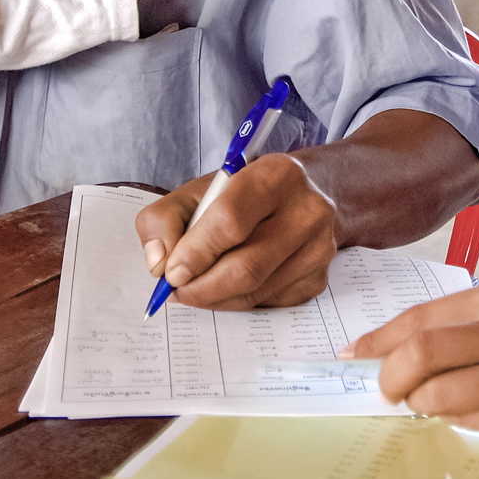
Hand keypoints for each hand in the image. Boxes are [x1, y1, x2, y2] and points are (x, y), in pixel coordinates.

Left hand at [135, 153, 337, 309]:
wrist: (302, 195)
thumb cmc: (243, 193)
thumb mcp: (199, 190)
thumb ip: (164, 218)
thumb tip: (159, 264)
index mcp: (277, 174)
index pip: (231, 220)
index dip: (196, 252)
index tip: (170, 272)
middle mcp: (308, 210)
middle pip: (246, 266)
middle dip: (201, 286)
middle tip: (176, 290)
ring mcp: (319, 248)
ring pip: (255, 291)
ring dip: (215, 298)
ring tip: (194, 287)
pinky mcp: (319, 279)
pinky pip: (267, 304)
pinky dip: (237, 302)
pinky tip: (227, 286)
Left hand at [346, 283, 478, 437]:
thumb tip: (419, 344)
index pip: (423, 317)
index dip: (379, 339)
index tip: (354, 354)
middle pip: (420, 354)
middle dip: (390, 378)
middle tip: (386, 390)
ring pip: (441, 397)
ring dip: (422, 405)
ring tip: (428, 403)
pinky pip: (478, 423)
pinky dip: (460, 421)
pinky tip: (469, 414)